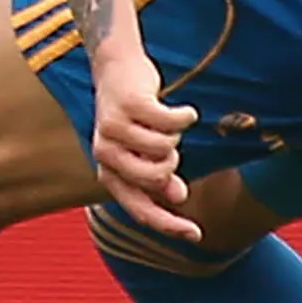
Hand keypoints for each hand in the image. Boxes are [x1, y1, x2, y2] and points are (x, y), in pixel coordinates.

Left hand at [88, 43, 201, 239]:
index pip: (138, 208)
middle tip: (167, 145)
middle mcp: (104, 153)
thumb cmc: (133, 117)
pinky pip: (171, 123)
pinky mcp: (128, 104)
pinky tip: (182, 110)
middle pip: (157, 177)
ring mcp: (112, 128)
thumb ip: (160, 178)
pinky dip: (184, 116)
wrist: (117, 67)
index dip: (167, 224)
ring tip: (161, 122)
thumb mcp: (145, 151)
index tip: (196, 235)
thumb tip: (178, 198)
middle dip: (172, 162)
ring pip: (166, 148)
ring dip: (173, 135)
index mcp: (108, 171)